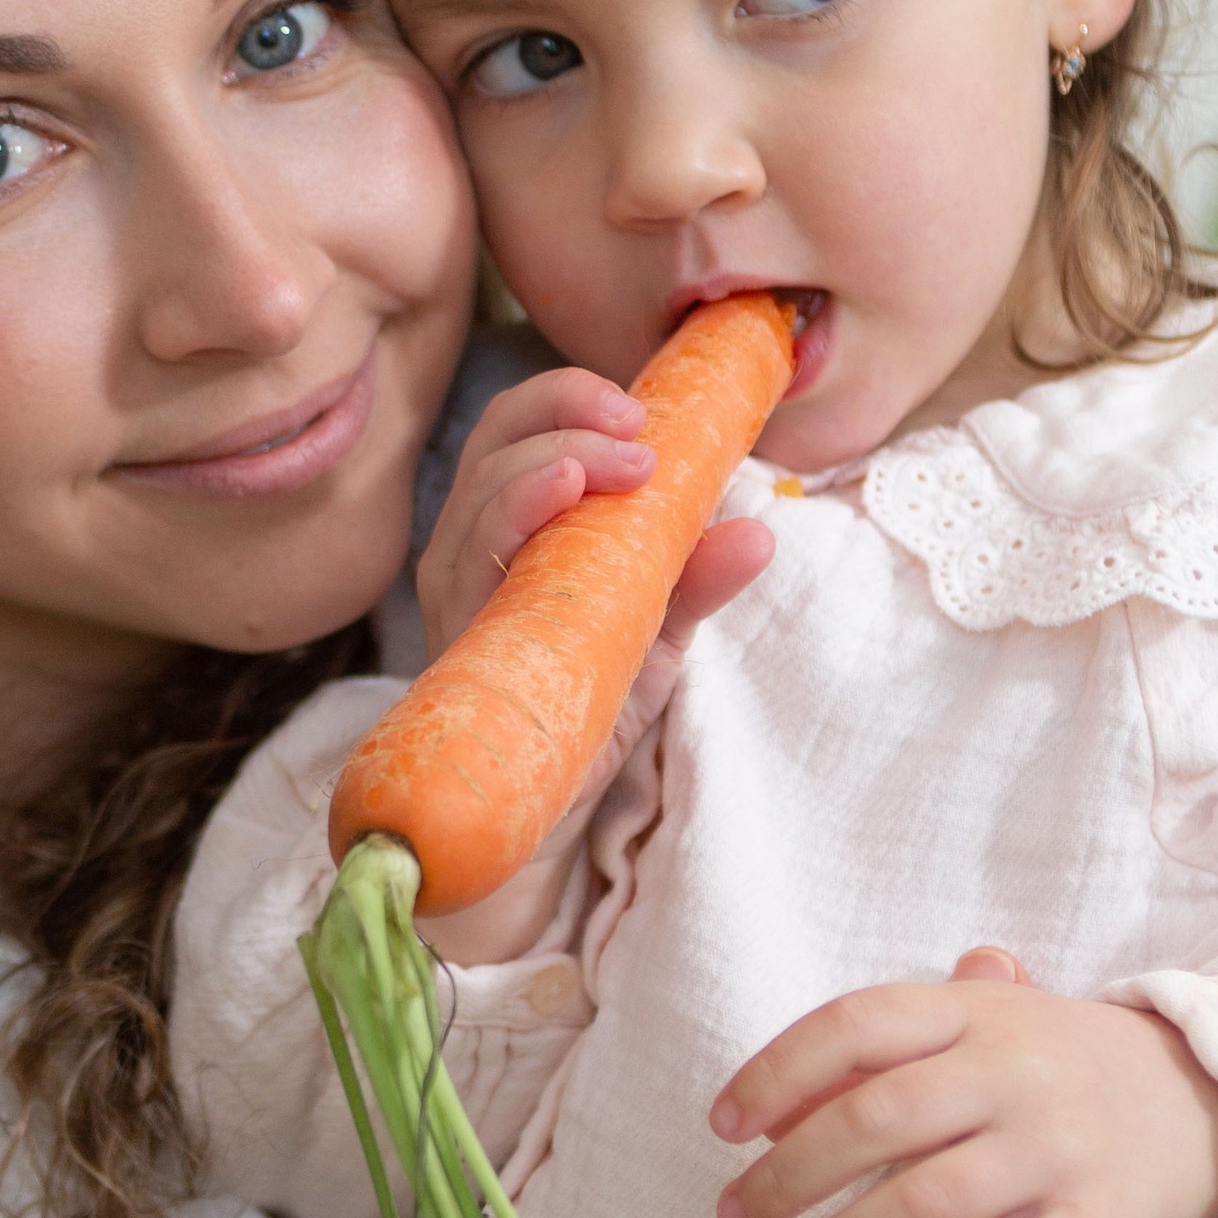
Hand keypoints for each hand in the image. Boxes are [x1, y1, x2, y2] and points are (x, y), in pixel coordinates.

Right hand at [416, 365, 770, 964]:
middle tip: (640, 424)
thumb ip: (694, 579)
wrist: (541, 819)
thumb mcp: (655, 635)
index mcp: (514, 525)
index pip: (526, 428)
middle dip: (566, 407)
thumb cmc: (583, 710)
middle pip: (498, 436)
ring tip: (623, 456)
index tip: (649, 403)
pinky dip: (516, 506)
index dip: (576, 398)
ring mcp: (459, 588)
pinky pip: (471, 553)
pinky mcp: (458, 633)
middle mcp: (474, 546)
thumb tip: (758, 531)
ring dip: (555, 450)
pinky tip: (563, 490)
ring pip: (483, 484)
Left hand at [712, 950, 1217, 1217]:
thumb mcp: (987, 1029)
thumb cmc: (1064, 1069)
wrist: (1216, 1103)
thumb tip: (780, 1098)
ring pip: (928, 1203)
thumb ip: (891, 1049)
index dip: (777, 1072)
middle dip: (786, 1177)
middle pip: (875, 1120)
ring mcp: (1058, 1148)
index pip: (855, 1026)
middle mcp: (1013, 1072)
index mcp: (973, 1014)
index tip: (723, 1126)